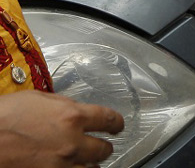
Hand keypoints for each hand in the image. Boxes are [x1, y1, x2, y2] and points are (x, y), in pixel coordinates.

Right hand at [0, 90, 123, 167]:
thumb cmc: (3, 117)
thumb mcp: (37, 99)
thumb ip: (62, 105)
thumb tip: (74, 109)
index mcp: (72, 116)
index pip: (108, 119)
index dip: (116, 123)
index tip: (118, 126)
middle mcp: (71, 143)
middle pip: (103, 149)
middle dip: (104, 147)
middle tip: (102, 145)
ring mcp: (59, 165)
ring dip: (89, 164)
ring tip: (86, 161)